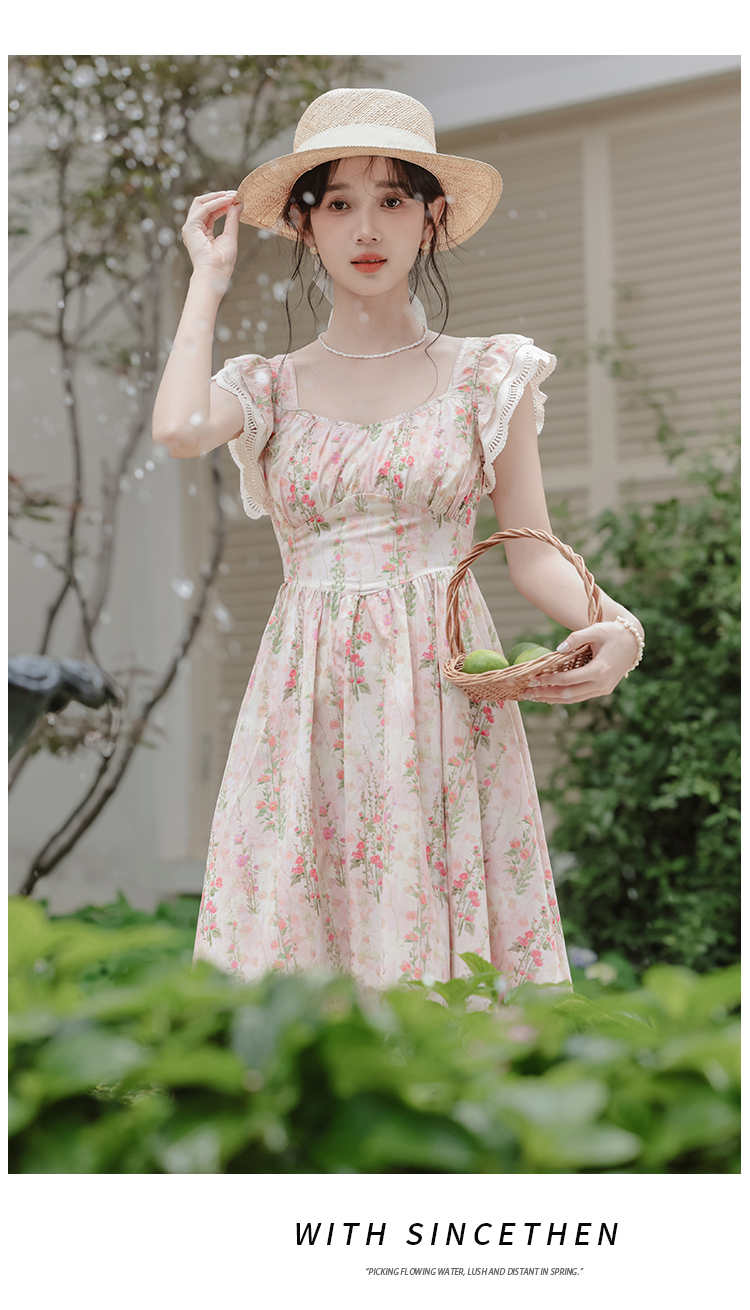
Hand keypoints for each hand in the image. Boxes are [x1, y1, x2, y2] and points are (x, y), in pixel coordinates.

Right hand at [181, 191, 240, 287]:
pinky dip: (216, 203)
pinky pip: (203, 209)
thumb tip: (238, 204)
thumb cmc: (222, 262)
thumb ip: (232, 219)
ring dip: (217, 197)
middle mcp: (195, 229)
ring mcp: (190, 228)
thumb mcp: (230, 236)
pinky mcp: (190, 227)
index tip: (236, 199)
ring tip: (232, 196)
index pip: (211, 212)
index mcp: (202, 232)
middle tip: (234, 194)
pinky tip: (227, 201)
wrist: (215, 274)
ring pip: (201, 203)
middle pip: (203, 204)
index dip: (223, 203)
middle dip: (219, 197)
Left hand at [524, 621, 640, 703]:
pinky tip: (550, 695)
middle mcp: (602, 684)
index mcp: (600, 669)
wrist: (634, 641)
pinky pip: (580, 696)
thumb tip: (558, 649)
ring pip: (574, 699)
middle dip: (546, 694)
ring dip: (553, 699)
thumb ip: (576, 638)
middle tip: (527, 692)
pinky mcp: (604, 690)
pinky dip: (564, 697)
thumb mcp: (595, 630)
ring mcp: (604, 689)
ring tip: (534, 696)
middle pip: (568, 694)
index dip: (548, 680)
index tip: (532, 678)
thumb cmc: (613, 633)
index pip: (567, 679)